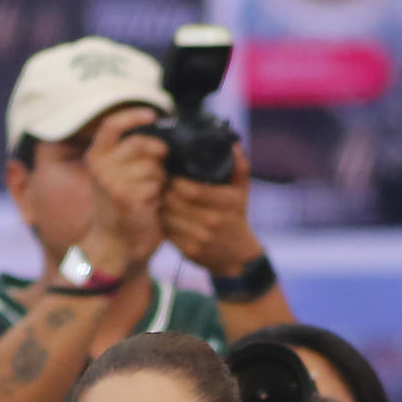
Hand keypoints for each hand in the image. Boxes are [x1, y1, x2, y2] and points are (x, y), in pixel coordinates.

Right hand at [84, 108, 167, 270]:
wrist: (114, 245)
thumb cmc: (123, 208)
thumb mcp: (119, 175)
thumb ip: (132, 155)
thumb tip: (164, 139)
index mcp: (95, 157)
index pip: (111, 125)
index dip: (133, 116)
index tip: (152, 115)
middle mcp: (100, 167)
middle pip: (140, 143)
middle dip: (157, 155)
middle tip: (158, 172)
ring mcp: (111, 183)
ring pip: (153, 166)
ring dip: (159, 180)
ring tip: (149, 195)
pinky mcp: (125, 198)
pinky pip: (155, 186)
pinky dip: (158, 197)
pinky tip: (149, 207)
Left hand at [160, 144, 259, 277]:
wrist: (237, 256)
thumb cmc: (237, 217)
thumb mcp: (242, 191)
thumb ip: (238, 166)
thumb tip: (232, 144)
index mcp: (225, 203)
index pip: (191, 189)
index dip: (176, 180)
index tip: (173, 174)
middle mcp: (212, 221)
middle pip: (176, 201)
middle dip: (165, 190)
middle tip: (160, 182)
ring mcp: (200, 238)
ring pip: (168, 216)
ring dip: (160, 204)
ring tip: (159, 195)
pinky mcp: (188, 250)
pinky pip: (167, 231)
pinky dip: (161, 220)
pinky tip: (163, 212)